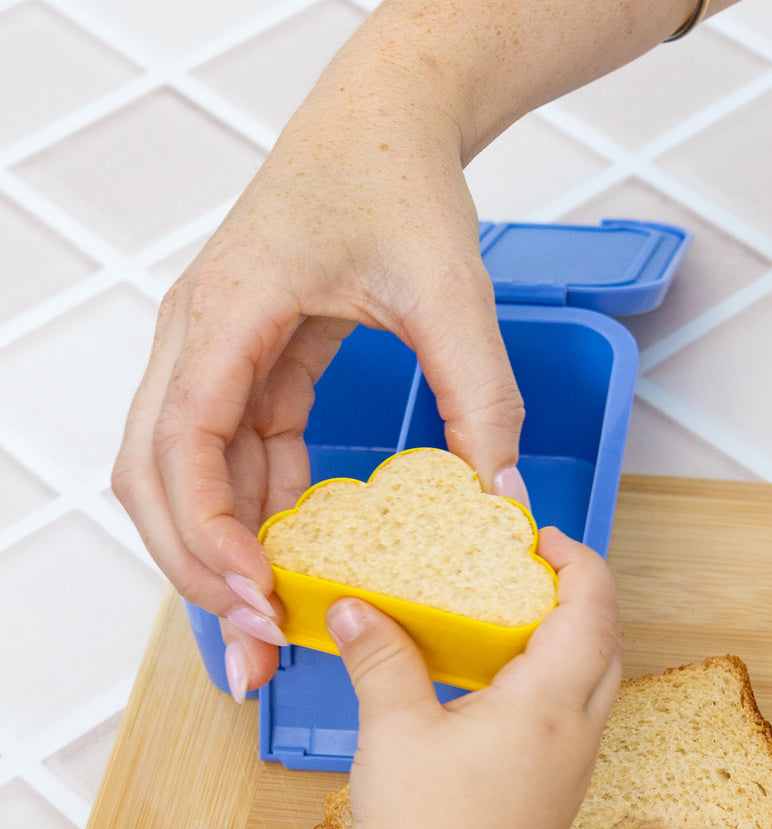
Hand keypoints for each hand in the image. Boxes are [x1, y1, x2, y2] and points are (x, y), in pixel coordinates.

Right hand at [112, 13, 526, 694]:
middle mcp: (198, 335)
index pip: (185, 440)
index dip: (211, 531)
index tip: (260, 594)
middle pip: (155, 476)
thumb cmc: (396, 180)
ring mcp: (212, 355)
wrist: (383, 124)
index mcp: (229, 308)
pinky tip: (295, 567)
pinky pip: (232, 461)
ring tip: (270, 632)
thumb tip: (500, 503)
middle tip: (256, 645)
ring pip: (181, 479)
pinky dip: (255, 520)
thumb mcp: (453, 294)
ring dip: (219, 559)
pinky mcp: (244, 371)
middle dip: (198, 570)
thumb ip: (480, 400)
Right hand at [327, 528, 621, 828]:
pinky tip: (500, 700)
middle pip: (607, 649)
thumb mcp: (393, 726)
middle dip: (582, 601)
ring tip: (513, 629)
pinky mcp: (554, 809)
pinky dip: (554, 695)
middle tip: (532, 576)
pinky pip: (573, 732)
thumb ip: (381, 656)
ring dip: (571, 650)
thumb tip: (356, 608)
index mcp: (548, 707)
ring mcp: (571, 780)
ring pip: (594, 693)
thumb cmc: (416, 828)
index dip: (579, 563)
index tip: (543, 539)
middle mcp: (575, 742)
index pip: (594, 611)